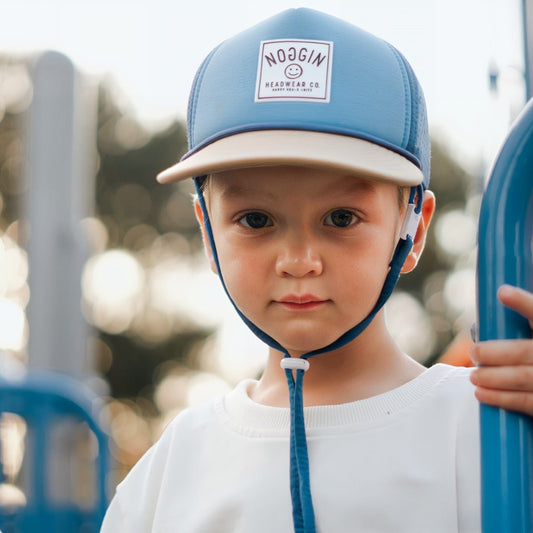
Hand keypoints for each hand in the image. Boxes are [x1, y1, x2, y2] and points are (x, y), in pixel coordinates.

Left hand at [470, 284, 532, 415]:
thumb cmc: (529, 355)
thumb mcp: (527, 334)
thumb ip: (514, 327)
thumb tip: (485, 315)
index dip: (523, 302)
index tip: (502, 292)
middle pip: (525, 351)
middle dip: (495, 353)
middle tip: (476, 352)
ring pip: (524, 377)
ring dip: (493, 377)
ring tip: (474, 376)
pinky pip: (526, 401)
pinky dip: (501, 398)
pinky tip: (481, 394)